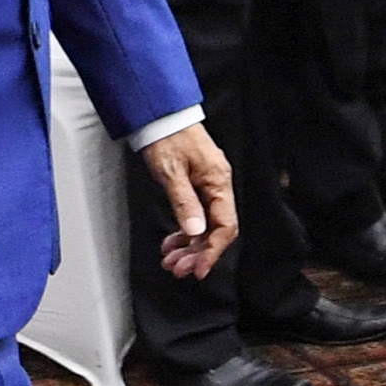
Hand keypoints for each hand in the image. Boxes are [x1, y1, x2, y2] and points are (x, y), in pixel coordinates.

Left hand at [141, 126, 239, 277]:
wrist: (161, 115)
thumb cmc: (167, 137)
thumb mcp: (171, 172)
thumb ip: (184, 203)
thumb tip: (195, 232)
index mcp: (218, 181)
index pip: (224, 226)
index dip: (212, 251)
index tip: (197, 269)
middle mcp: (218, 186)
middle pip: (216, 230)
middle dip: (197, 253)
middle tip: (177, 269)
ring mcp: (208, 186)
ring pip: (205, 227)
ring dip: (189, 247)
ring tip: (171, 260)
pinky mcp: (198, 187)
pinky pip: (197, 217)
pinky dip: (185, 233)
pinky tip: (172, 242)